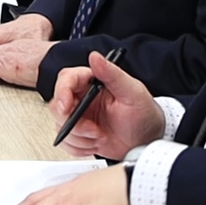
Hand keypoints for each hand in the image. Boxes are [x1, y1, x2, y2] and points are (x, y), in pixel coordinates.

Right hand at [48, 51, 164, 158]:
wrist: (147, 141)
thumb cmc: (144, 115)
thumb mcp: (133, 92)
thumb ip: (113, 74)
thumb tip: (95, 57)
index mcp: (93, 82)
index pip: (67, 79)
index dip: (62, 93)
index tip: (67, 108)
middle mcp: (82, 98)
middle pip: (58, 105)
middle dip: (73, 124)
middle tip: (93, 130)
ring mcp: (79, 117)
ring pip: (60, 126)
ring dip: (79, 137)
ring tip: (100, 136)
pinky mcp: (78, 134)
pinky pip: (66, 142)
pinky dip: (79, 147)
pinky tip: (96, 143)